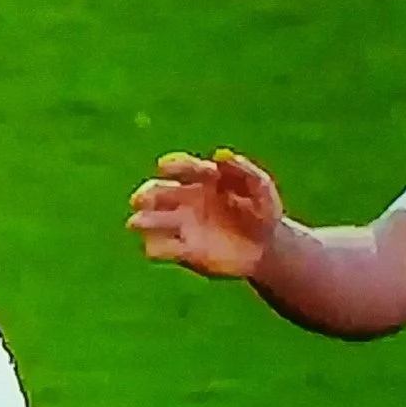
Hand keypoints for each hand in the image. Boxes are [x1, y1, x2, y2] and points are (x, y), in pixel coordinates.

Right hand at [127, 149, 284, 278]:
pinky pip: (157, 249)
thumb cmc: (262, 211)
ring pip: (146, 220)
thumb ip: (243, 170)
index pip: (179, 166)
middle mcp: (184, 200)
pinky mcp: (182, 251)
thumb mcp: (261, 188)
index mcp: (201, 179)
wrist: (267, 247)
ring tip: (138, 223)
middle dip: (145, 194)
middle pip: (153, 192)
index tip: (165, 167)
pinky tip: (164, 247)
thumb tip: (219, 154)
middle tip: (142, 200)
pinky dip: (155, 247)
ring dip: (141, 221)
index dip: (171, 165)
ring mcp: (180, 225)